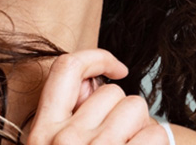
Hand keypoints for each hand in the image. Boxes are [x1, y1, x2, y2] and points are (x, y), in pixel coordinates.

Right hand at [25, 49, 172, 144]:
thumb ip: (69, 118)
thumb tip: (92, 83)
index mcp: (41, 133)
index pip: (67, 68)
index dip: (98, 59)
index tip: (119, 69)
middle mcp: (63, 140)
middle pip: (113, 91)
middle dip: (123, 112)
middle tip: (119, 143)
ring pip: (135, 106)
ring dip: (141, 128)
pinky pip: (155, 133)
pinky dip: (154, 143)